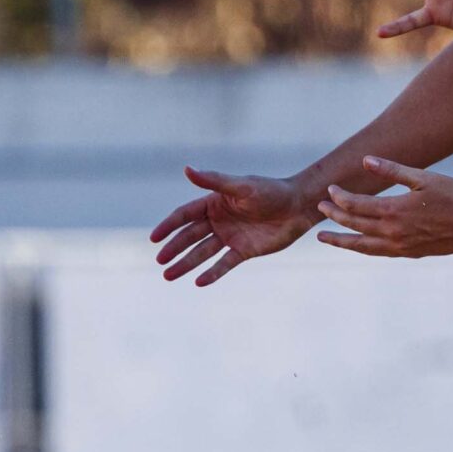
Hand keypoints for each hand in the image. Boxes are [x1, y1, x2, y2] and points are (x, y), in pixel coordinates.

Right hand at [150, 168, 316, 285]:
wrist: (298, 206)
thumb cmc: (271, 191)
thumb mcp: (241, 185)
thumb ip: (214, 180)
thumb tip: (187, 169)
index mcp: (214, 203)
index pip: (184, 215)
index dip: (168, 226)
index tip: (154, 238)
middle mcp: (218, 221)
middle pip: (190, 236)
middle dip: (174, 249)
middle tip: (159, 261)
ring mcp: (230, 237)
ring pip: (202, 253)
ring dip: (186, 264)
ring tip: (168, 276)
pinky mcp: (244, 251)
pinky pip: (224, 264)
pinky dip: (212, 273)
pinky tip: (198, 282)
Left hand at [315, 157, 452, 257]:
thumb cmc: (452, 195)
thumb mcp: (422, 177)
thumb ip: (392, 170)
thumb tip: (365, 161)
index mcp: (393, 210)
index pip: (355, 205)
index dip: (339, 197)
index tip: (330, 190)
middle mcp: (392, 231)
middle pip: (354, 224)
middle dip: (335, 216)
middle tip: (320, 209)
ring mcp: (399, 246)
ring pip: (362, 245)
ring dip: (342, 240)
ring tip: (325, 238)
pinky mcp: (408, 253)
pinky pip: (378, 253)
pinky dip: (363, 249)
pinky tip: (357, 246)